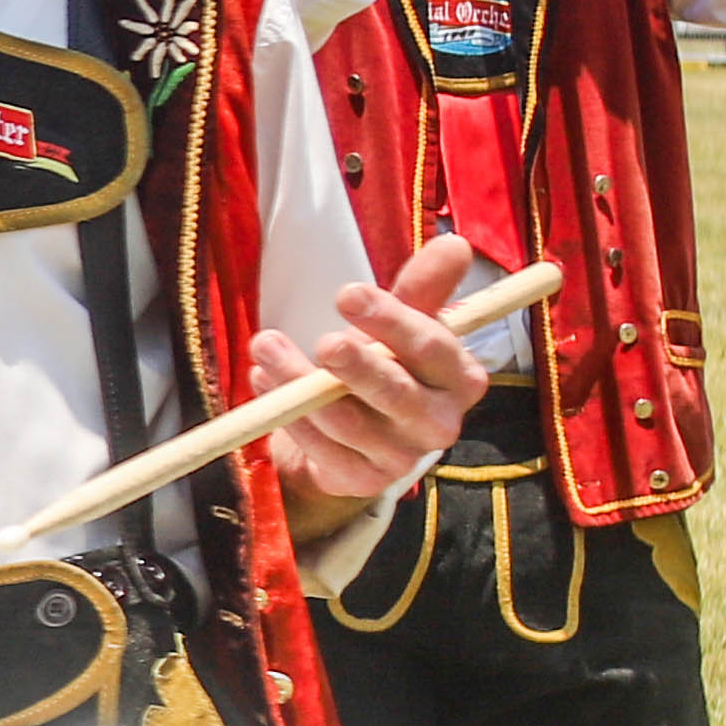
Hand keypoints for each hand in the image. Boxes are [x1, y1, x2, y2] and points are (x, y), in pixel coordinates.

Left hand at [256, 226, 487, 510]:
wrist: (354, 435)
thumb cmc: (385, 365)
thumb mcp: (401, 323)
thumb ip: (424, 287)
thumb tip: (455, 243)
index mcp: (460, 379)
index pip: (433, 348)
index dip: (393, 321)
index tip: (347, 294)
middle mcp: (440, 423)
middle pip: (397, 393)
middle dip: (357, 365)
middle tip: (323, 342)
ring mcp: (401, 458)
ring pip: (346, 420)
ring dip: (299, 383)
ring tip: (265, 346)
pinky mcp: (362, 482)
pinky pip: (320, 448)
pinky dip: (287, 414)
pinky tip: (264, 381)